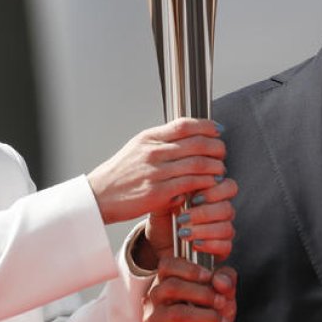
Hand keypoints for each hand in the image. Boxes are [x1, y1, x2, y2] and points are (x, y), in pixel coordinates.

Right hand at [88, 118, 224, 224]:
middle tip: (222, 152)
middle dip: (216, 147)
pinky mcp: (158, 192)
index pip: (184, 125)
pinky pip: (190, 183)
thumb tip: (187, 139)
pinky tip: (210, 184)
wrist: (99, 196)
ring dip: (215, 166)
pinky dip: (205, 182)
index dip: (207, 126)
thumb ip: (161, 143)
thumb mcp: (137, 148)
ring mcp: (156, 172)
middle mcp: (153, 152)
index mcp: (149, 138)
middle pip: (196, 143)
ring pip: (198, 163)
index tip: (218, 130)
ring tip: (220, 169)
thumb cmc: (120, 174)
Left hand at [138, 177, 237, 268]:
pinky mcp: (222, 249)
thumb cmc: (164, 217)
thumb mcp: (164, 202)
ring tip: (183, 233)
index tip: (193, 198)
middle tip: (183, 218)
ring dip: (203, 230)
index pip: (229, 187)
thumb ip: (174, 193)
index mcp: (213, 194)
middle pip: (228, 208)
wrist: (159, 241)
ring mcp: (223, 230)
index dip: (215, 192)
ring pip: (226, 228)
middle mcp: (221, 211)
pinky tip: (194, 245)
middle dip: (205, 213)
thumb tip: (183, 194)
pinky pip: (226, 246)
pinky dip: (209, 245)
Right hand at [144, 257, 236, 321]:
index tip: (209, 276)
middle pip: (172, 287)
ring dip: (206, 317)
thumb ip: (226, 280)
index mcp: (167, 278)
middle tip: (222, 302)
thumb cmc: (209, 311)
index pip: (167, 265)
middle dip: (202, 294)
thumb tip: (220, 281)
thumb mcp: (222, 291)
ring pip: (176, 313)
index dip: (188, 269)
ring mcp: (153, 318)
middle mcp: (155, 296)